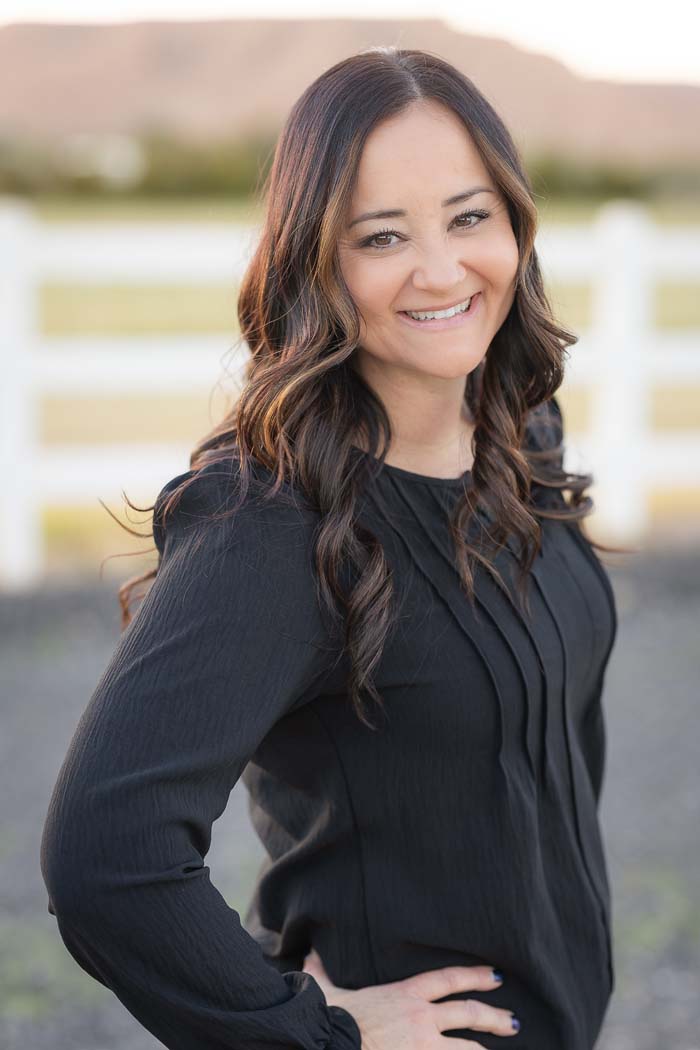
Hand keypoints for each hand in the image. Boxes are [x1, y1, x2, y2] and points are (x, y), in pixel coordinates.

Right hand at [302, 948, 518, 1048]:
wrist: (329, 1042)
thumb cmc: (330, 1018)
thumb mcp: (329, 990)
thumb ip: (323, 972)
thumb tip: (310, 956)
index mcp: (405, 994)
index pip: (448, 979)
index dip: (474, 976)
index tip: (495, 976)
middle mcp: (421, 1018)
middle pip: (469, 1013)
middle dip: (495, 1017)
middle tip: (513, 1022)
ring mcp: (424, 1046)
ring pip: (467, 1049)